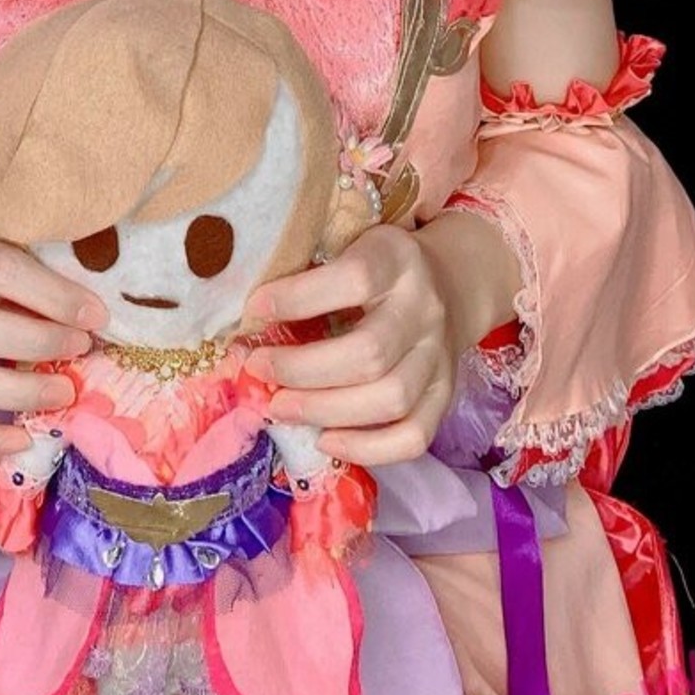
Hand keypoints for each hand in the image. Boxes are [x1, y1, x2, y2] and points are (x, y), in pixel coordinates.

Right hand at [0, 233, 107, 458]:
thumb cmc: (5, 279)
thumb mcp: (28, 258)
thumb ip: (58, 274)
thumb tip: (109, 314)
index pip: (1, 268)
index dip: (52, 294)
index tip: (96, 316)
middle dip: (34, 343)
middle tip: (82, 349)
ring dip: (15, 392)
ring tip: (64, 394)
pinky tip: (21, 439)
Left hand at [244, 224, 464, 466]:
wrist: (447, 285)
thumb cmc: (376, 267)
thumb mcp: (349, 246)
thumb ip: (309, 272)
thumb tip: (247, 318)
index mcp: (397, 259)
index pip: (355, 278)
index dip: (299, 297)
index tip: (255, 308)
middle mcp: (425, 309)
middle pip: (369, 353)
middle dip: (302, 369)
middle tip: (258, 369)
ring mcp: (439, 356)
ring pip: (390, 399)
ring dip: (325, 410)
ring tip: (279, 407)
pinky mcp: (446, 396)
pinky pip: (414, 436)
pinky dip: (368, 448)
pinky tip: (325, 440)